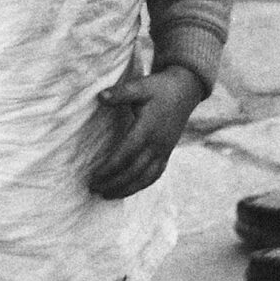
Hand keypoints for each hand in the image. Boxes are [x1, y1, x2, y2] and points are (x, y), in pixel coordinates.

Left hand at [88, 65, 205, 198]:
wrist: (185, 90)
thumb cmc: (159, 87)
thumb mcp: (140, 85)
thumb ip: (120, 93)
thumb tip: (100, 97)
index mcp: (147, 128)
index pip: (125, 154)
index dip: (109, 168)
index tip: (94, 177)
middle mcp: (157, 143)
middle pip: (134, 171)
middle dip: (114, 183)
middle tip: (94, 189)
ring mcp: (164, 150)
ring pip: (145, 178)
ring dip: (126, 189)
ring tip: (107, 195)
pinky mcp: (167, 152)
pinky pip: (155, 174)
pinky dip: (141, 185)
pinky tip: (129, 189)